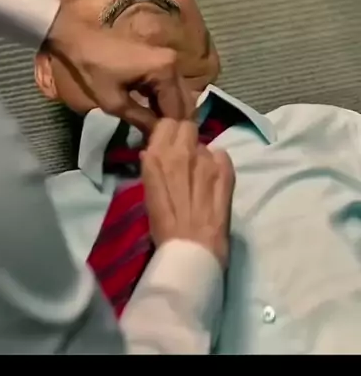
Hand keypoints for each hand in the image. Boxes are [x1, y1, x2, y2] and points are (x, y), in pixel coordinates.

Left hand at [46, 7, 194, 133]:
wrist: (80, 40)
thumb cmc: (94, 70)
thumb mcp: (115, 102)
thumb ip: (141, 120)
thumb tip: (158, 138)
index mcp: (165, 71)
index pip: (177, 110)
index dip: (170, 131)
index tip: (161, 148)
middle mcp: (174, 63)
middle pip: (183, 102)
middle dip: (173, 123)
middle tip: (161, 142)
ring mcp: (170, 60)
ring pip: (178, 95)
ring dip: (169, 113)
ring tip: (157, 132)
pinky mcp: (162, 60)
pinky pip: (170, 87)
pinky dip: (164, 102)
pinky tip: (154, 117)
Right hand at [141, 119, 234, 268]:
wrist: (191, 251)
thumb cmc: (163, 228)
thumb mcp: (148, 195)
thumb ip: (152, 169)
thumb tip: (152, 152)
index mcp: (157, 157)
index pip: (166, 124)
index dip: (168, 134)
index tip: (168, 145)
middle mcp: (182, 152)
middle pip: (187, 127)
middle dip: (186, 138)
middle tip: (184, 158)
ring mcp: (207, 160)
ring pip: (205, 144)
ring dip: (201, 156)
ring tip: (199, 178)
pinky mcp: (226, 172)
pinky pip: (222, 155)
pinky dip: (218, 164)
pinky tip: (214, 182)